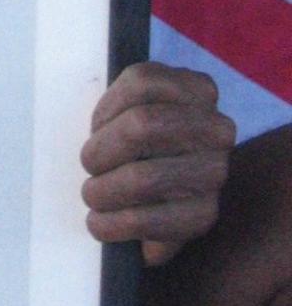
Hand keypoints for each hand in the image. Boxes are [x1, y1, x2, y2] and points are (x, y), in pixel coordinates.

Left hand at [81, 62, 235, 265]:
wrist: (165, 200)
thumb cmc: (137, 147)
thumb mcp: (131, 111)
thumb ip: (122, 107)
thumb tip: (98, 136)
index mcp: (197, 90)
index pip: (141, 82)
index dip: (107, 108)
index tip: (97, 127)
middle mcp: (216, 129)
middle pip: (141, 125)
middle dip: (101, 150)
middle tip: (89, 166)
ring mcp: (215, 172)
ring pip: (141, 177)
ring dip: (103, 191)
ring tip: (92, 196)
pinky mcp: (204, 216)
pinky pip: (144, 220)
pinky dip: (111, 223)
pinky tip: (99, 223)